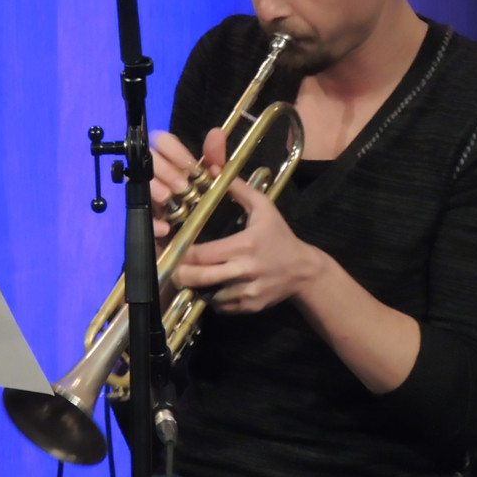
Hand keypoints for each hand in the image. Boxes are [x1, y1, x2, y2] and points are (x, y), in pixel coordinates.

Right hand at [149, 128, 227, 238]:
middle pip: (148, 158)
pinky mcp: (142, 222)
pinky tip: (165, 228)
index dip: (174, 150)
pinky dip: (153, 223)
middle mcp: (155, 176)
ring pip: (138, 182)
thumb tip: (217, 132)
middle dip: (166, 170)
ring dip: (155, 189)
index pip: (161, 140)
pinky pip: (138, 217)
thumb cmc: (204, 213)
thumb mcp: (214, 185)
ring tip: (170, 199)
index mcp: (172, 163)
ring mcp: (145, 198)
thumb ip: (215, 160)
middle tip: (183, 186)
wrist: (200, 253)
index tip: (192, 167)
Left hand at [172, 170, 322, 313]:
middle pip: (199, 278)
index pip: (201, 254)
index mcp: (244, 245)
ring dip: (195, 288)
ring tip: (190, 277)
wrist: (304, 270)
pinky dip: (212, 299)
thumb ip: (239, 189)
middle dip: (180, 274)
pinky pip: (220, 306)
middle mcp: (244, 271)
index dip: (182, 253)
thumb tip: (214, 170)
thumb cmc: (280, 236)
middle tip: (172, 267)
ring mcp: (246, 292)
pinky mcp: (249, 307)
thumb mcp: (264, 207)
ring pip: (207, 295)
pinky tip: (212, 287)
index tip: (173, 248)